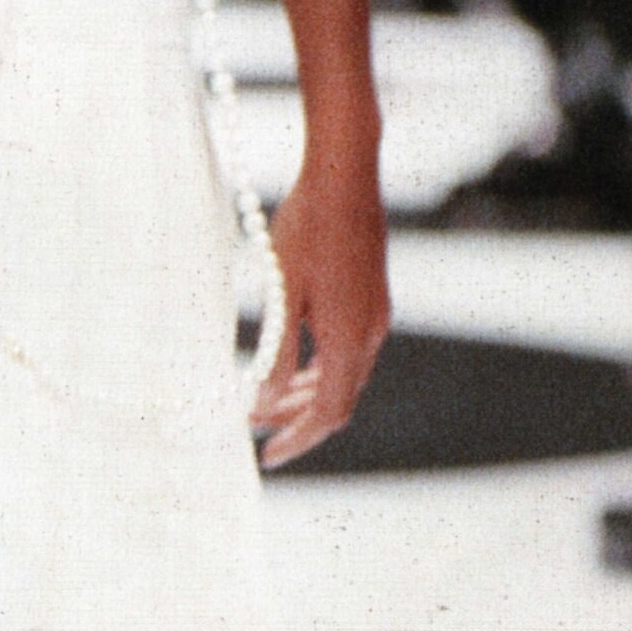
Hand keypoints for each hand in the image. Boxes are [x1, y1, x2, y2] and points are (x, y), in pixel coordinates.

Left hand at [248, 154, 388, 469]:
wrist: (343, 176)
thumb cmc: (306, 228)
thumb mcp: (281, 292)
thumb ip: (276, 351)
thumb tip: (265, 401)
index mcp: (349, 338)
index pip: (328, 412)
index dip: (298, 438)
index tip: (266, 454)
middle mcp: (370, 333)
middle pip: (338, 399)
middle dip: (297, 420)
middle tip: (256, 430)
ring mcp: (375, 315)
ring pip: (344, 375)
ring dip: (307, 394)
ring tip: (267, 402)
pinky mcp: (372, 298)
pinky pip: (348, 351)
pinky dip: (319, 367)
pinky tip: (292, 361)